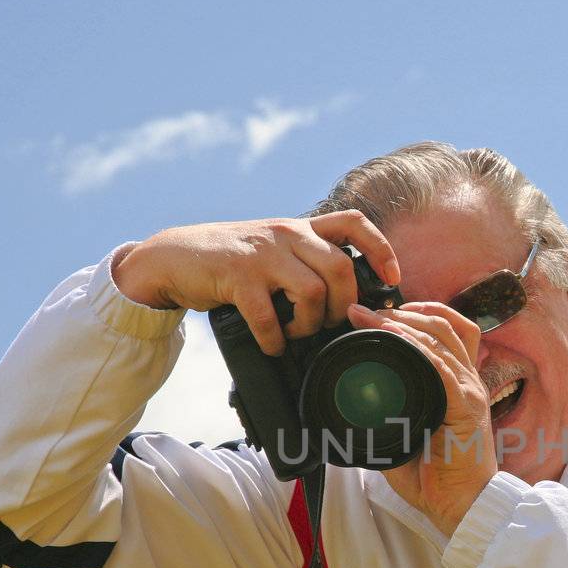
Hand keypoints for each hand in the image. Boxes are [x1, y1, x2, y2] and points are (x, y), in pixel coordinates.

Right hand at [113, 211, 399, 354]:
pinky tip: (272, 345)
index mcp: (301, 227)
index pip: (355, 223)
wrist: (176, 256)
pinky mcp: (238, 276)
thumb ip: (307, 262)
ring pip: (313, 292)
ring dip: (310, 325)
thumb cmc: (232, 261)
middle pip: (342, 269)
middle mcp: (287, 234)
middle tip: (329, 323)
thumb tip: (348, 301)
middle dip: (344, 306)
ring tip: (297, 334)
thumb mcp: (275, 250)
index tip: (392, 278)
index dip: (381, 249)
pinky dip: (275, 339)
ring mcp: (262, 254)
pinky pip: (270, 317)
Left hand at [346, 300, 497, 536]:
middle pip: (445, 323)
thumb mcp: (403, 439)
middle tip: (365, 309)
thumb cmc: (435, 478)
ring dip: (404, 321)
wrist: (461, 507)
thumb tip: (351, 412)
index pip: (447, 331)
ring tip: (370, 317)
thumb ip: (384, 420)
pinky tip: (393, 339)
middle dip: (404, 309)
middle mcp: (468, 380)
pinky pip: (441, 366)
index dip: (416, 314)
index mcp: (457, 384)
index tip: (378, 312)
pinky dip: (416, 348)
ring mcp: (469, 391)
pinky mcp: (466, 406)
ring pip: (443, 335)